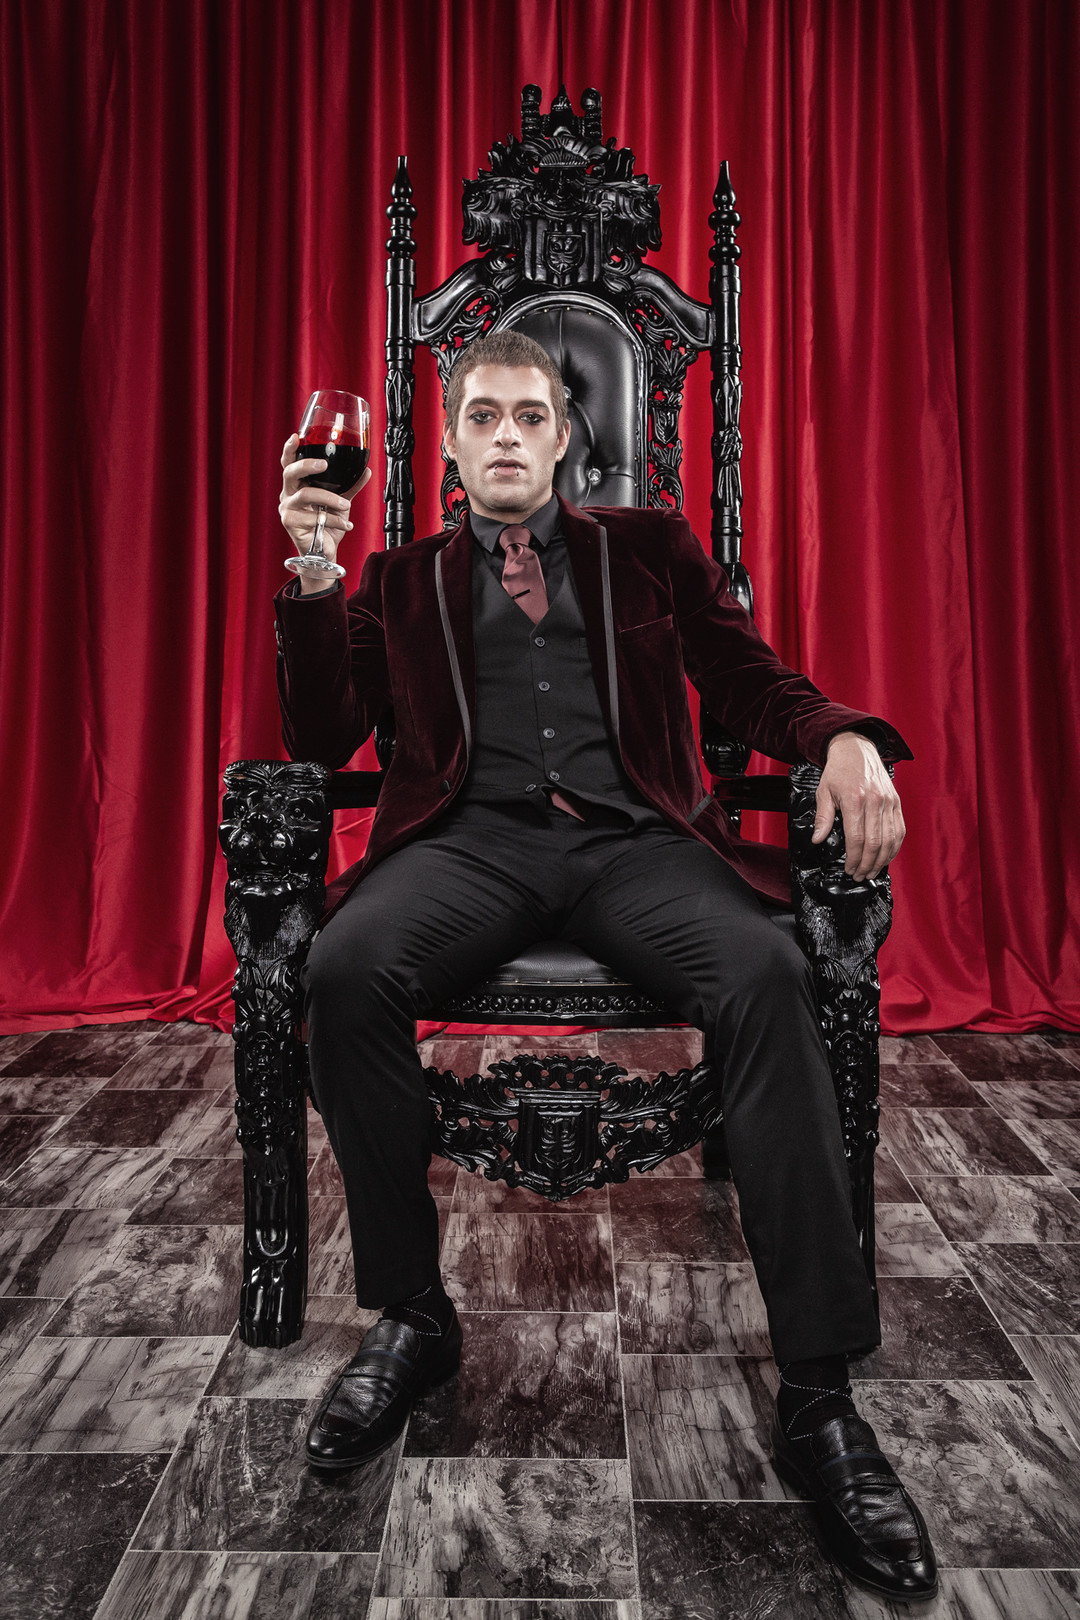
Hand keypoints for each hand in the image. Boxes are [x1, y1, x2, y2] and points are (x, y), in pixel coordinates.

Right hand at [279, 433, 371, 592]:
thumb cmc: (328, 525)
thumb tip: (367, 470)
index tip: (296, 436)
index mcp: (297, 484)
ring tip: (346, 505)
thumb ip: (351, 485)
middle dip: (306, 465)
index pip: (289, 462)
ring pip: (306, 495)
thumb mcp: (341, 501)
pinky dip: (334, 521)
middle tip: (322, 464)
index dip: (290, 449)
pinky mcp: (290, 523)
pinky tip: (346, 525)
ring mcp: (287, 508)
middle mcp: (288, 493)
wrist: (325, 552)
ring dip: (330, 499)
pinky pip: (314, 517)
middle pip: (289, 472)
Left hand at [813, 731, 905, 879]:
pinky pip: (899, 830)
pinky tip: (886, 857)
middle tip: (859, 876)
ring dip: (881, 860)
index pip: (856, 838)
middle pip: (874, 843)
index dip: (853, 858)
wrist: (856, 748)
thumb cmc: (838, 770)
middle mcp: (875, 801)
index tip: (849, 869)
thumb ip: (822, 817)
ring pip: (889, 840)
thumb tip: (818, 839)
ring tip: (872, 872)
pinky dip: (894, 847)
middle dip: (866, 864)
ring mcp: (889, 802)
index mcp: (855, 800)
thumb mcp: (823, 791)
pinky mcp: (896, 802)